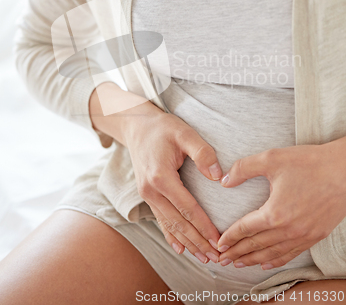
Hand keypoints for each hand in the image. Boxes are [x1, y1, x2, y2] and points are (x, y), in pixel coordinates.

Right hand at [123, 99, 221, 263]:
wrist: (137, 125)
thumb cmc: (163, 128)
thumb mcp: (185, 133)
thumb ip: (203, 153)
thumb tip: (218, 177)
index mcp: (161, 177)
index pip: (187, 208)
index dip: (204, 226)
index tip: (219, 240)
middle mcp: (151, 190)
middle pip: (178, 222)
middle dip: (198, 242)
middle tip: (217, 258)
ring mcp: (147, 194)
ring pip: (169, 224)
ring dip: (187, 243)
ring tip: (204, 258)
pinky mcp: (147, 194)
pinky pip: (160, 219)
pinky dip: (171, 236)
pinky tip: (180, 248)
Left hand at [217, 137, 345, 269]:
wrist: (344, 170)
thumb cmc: (309, 162)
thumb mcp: (271, 158)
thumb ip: (244, 168)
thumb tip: (224, 181)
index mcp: (274, 213)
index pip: (245, 229)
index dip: (230, 237)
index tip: (218, 244)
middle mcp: (288, 230)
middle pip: (256, 245)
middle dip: (237, 253)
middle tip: (222, 259)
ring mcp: (303, 236)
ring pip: (272, 254)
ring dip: (253, 259)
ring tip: (239, 264)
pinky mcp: (315, 235)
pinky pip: (291, 254)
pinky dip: (276, 260)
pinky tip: (267, 262)